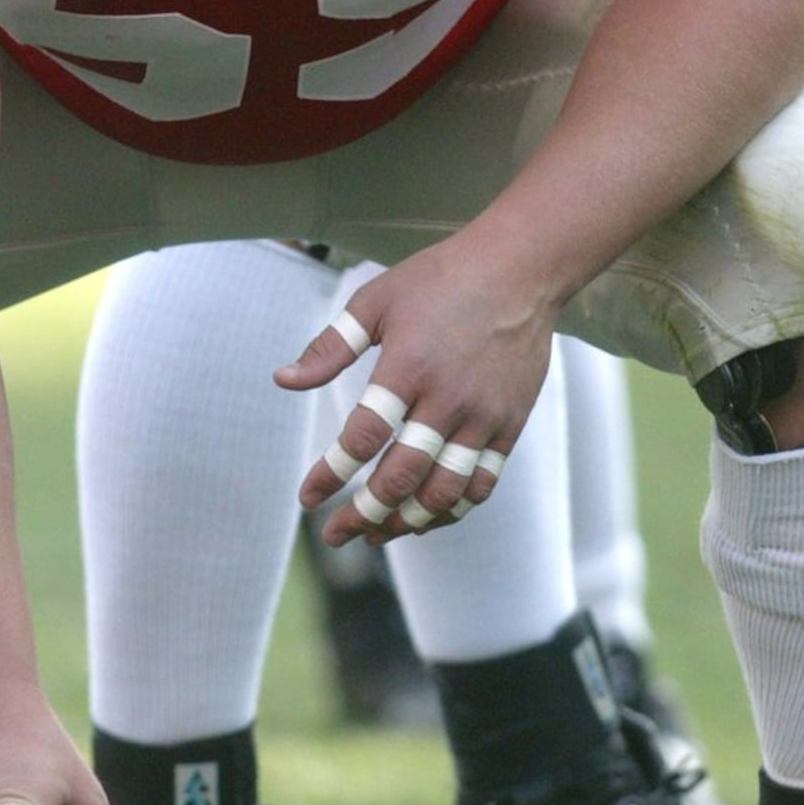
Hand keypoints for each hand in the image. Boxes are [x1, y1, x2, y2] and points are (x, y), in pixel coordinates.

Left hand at [279, 241, 556, 542]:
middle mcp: (446, 399)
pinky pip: (481, 483)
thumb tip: (283, 380)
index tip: (307, 497)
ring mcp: (483, 416)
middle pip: (401, 477)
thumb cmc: (441, 279)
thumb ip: (330, 347)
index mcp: (407, 367)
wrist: (520, 269)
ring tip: (377, 534)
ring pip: (444, 492)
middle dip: (363, 514)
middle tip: (336, 533)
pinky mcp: (509, 424)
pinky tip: (426, 517)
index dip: (331, 474)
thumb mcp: (376, 301)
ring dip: (407, 522)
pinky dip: (453, 509)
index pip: (362, 437)